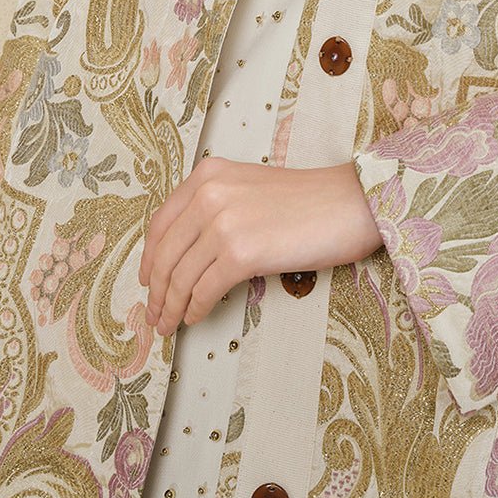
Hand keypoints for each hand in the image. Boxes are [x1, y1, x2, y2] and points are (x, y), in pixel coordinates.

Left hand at [139, 157, 384, 335]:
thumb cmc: (308, 200)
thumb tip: (186, 253)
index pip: (161, 223)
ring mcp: (224, 222)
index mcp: (208, 174)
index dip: (149, 258)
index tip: (148, 280)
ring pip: (180, 277)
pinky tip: (196, 317)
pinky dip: (195, 309)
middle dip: (156, 290)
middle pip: (164, 254)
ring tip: (170, 324)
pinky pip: (204, 290)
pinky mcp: (242, 252)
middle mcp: (210, 193)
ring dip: (171, 307)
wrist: (350, 202)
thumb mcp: (249, 188)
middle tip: (154, 314)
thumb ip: (215, 207)